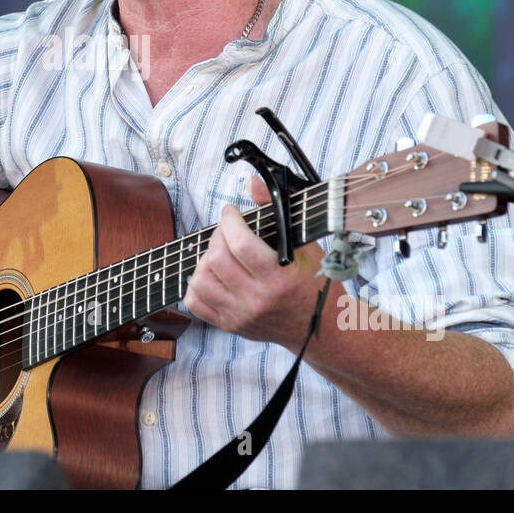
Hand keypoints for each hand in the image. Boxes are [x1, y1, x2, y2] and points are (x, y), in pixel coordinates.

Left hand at [183, 176, 325, 353]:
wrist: (319, 329)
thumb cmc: (314, 284)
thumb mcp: (305, 246)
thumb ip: (277, 212)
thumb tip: (253, 183)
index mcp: (278, 279)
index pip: (240, 244)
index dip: (229, 221)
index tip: (231, 212)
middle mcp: (256, 299)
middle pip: (216, 259)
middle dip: (217, 235)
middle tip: (227, 230)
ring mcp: (240, 315)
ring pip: (200, 280)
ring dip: (205, 259)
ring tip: (220, 253)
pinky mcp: (229, 325)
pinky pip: (195, 302)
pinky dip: (197, 284)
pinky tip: (213, 275)